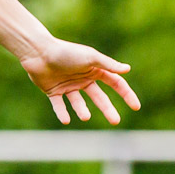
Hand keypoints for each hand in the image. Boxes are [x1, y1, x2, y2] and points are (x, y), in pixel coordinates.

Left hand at [19, 38, 139, 124]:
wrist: (38, 52)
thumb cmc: (66, 52)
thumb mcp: (90, 57)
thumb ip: (108, 65)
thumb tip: (127, 69)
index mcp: (94, 69)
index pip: (115, 83)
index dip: (126, 94)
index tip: (136, 107)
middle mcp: (82, 79)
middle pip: (99, 98)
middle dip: (108, 109)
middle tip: (115, 121)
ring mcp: (68, 86)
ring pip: (79, 103)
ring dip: (82, 111)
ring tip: (85, 117)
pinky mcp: (53, 91)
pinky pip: (59, 106)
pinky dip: (62, 113)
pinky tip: (66, 120)